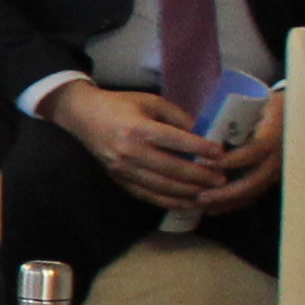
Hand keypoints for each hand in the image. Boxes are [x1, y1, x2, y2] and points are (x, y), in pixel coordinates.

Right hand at [46, 81, 214, 210]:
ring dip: (188, 192)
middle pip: (172, 169)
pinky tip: (187, 202)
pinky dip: (169, 201)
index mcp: (138, 129)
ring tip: (210, 194)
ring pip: (162, 187)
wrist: (82, 118)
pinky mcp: (119, 180)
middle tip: (222, 179)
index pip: (176, 141)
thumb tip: (202, 134)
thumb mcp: (150, 102)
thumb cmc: (119, 105)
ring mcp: (123, 170)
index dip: (201, 149)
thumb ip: (176, 117)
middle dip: (200, 176)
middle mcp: (129, 152)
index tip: (221, 154)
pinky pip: (147, 196)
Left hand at [193, 88, 283, 206]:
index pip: (255, 151)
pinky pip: (254, 196)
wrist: (293, 114)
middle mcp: (279, 156)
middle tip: (199, 196)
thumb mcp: (254, 104)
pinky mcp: (273, 178)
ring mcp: (278, 170)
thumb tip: (194, 126)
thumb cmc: (266, 106)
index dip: (230, 160)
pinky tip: (212, 208)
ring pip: (253, 193)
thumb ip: (232, 115)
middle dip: (225, 192)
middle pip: (254, 181)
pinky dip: (233, 204)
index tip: (204, 162)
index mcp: (274, 133)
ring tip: (200, 205)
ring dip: (226, 202)